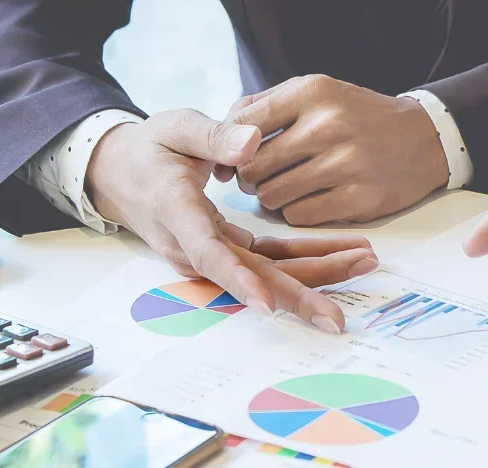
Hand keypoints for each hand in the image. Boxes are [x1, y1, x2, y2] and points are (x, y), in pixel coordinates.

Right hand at [86, 109, 380, 332]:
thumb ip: (214, 136)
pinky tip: (343, 254)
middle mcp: (194, 245)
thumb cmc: (149, 149)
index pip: (208, 252)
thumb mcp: (175, 128)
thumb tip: (252, 142)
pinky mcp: (228, 251)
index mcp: (177, 212)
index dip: (239, 280)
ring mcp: (212, 254)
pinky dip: (307, 257)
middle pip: (250, 277)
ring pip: (268, 272)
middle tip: (338, 318)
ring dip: (315, 274)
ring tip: (364, 263)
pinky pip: (270, 259)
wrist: (123, 174)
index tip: (268, 303)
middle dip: (297, 296)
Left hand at [214, 75, 448, 224]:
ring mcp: (347, 163)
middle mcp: (329, 125)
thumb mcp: (316, 93)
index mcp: (313, 93)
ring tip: (285, 188)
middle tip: (258, 179)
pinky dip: (296, 212)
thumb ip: (266, 106)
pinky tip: (309, 200)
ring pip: (272, 196)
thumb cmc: (356, 117)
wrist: (421, 140)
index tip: (229, 160)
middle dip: (247, 177)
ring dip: (271, 197)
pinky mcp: (360, 198)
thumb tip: (219, 135)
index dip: (227, 149)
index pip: (243, 125)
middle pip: (253, 166)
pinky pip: (299, 216)